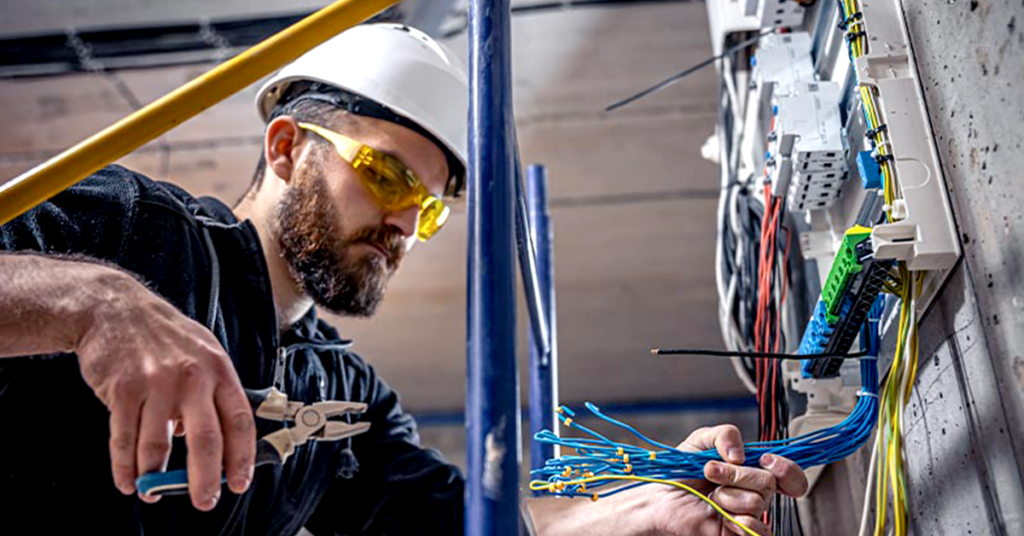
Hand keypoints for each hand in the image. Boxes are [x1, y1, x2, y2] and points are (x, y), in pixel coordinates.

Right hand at [75, 273, 255, 509]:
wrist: (114, 308)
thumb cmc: (163, 335)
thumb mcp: (202, 353)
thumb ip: (212, 394)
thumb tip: (218, 442)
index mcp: (218, 370)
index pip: (239, 421)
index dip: (242, 457)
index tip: (239, 483)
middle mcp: (192, 377)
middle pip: (206, 440)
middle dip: (205, 479)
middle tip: (204, 501)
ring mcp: (156, 383)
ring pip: (159, 446)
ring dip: (156, 478)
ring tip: (154, 493)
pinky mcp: (123, 389)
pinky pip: (124, 439)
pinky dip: (125, 467)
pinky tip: (128, 481)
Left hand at [647, 425, 807, 535]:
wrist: (659, 499)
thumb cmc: (680, 472)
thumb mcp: (701, 440)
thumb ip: (725, 434)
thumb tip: (742, 455)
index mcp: (751, 471)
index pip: (788, 475)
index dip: (787, 468)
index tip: (766, 460)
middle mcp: (753, 494)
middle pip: (768, 482)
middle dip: (736, 474)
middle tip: (710, 472)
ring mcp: (748, 515)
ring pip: (758, 501)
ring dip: (727, 495)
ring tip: (710, 497)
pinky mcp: (740, 534)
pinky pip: (758, 530)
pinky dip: (739, 520)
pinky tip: (723, 516)